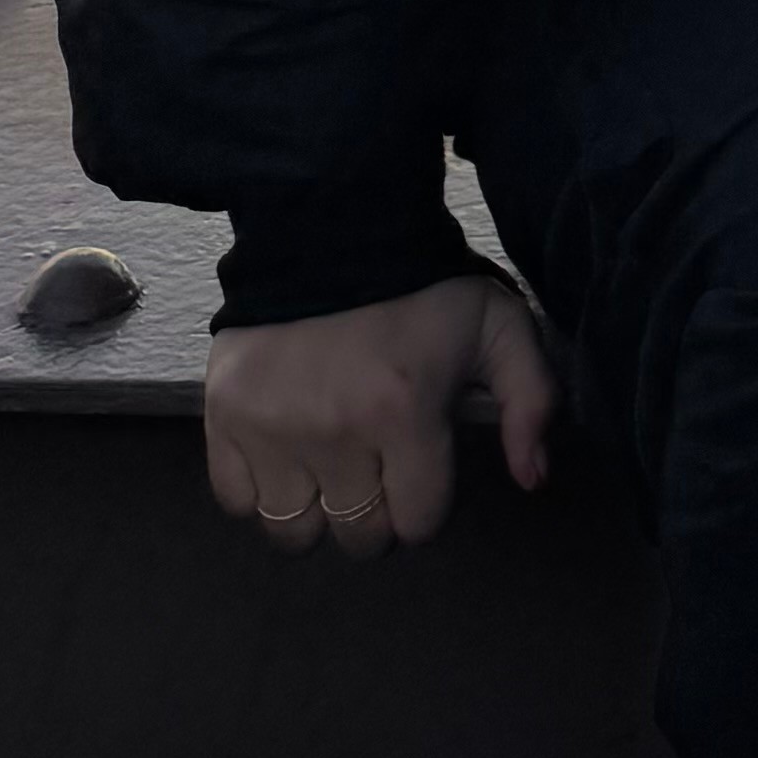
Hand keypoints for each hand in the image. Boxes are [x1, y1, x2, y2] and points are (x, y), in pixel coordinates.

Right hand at [204, 262, 555, 558]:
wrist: (333, 220)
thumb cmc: (423, 284)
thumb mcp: (498, 325)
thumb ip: (531, 399)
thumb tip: (532, 479)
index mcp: (404, 412)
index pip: (419, 521)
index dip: (426, 499)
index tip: (421, 461)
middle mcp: (333, 430)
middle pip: (358, 537)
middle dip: (376, 511)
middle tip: (376, 463)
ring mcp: (272, 427)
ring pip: (293, 532)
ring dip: (317, 509)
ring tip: (329, 463)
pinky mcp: (225, 414)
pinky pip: (236, 501)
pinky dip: (259, 489)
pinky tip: (285, 451)